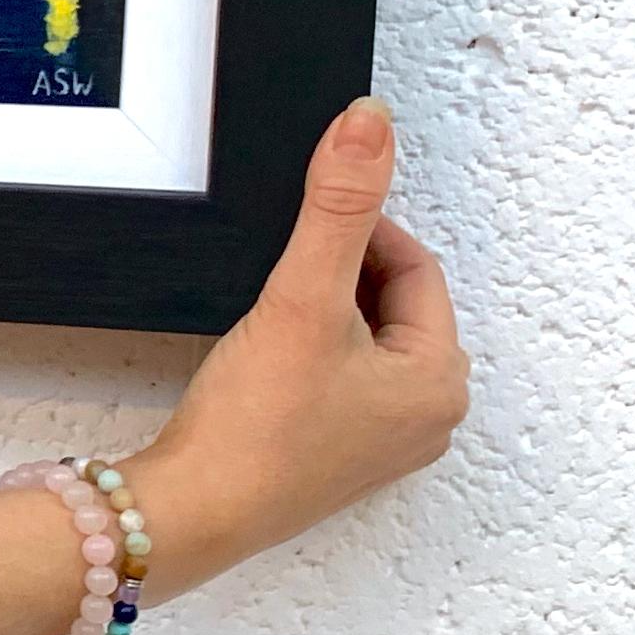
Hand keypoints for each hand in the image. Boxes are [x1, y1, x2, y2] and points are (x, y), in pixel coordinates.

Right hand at [129, 97, 468, 596]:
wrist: (193, 510)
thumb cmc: (256, 427)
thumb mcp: (300, 298)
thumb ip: (336, 206)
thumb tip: (368, 124)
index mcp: (441, 381)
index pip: (415, 269)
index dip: (359, 232)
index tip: (305, 227)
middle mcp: (424, 418)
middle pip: (390, 306)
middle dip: (337, 278)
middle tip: (281, 282)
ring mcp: (379, 444)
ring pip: (358, 343)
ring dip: (318, 317)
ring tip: (268, 324)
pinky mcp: (331, 458)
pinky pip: (333, 381)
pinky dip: (302, 358)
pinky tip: (261, 365)